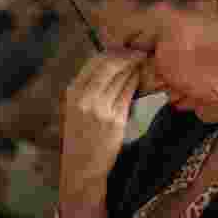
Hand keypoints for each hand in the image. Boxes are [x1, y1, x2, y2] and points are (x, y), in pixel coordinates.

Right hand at [60, 51, 144, 194]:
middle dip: (128, 56)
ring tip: (144, 64)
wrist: (81, 168)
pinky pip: (129, 94)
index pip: (95, 61)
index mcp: (73, 92)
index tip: (126, 49)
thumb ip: (89, 88)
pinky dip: (137, 84)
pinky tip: (142, 81)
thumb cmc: (81, 137)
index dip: (113, 52)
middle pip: (110, 65)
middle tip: (141, 52)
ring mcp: (100, 109)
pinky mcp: (115, 121)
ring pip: (123, 78)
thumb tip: (112, 66)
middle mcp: (85, 98)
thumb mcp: (76, 109)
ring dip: (135, 69)